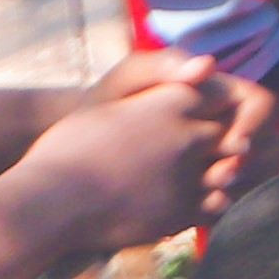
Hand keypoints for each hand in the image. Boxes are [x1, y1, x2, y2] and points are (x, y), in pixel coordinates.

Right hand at [6, 54, 274, 249]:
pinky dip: (211, 203)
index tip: (203, 118)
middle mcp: (186, 137)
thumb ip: (161, 81)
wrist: (49, 202)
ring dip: (220, 174)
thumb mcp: (111, 101)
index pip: (220, 97)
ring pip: (229, 172)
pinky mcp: (183, 213)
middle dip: (221, 143)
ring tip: (194, 177)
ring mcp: (188, 176)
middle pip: (228, 135)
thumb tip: (208, 65)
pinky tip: (188, 201)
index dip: (214, 109)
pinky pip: (218, 206)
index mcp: (169, 102)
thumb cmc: (70, 146)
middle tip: (203, 152)